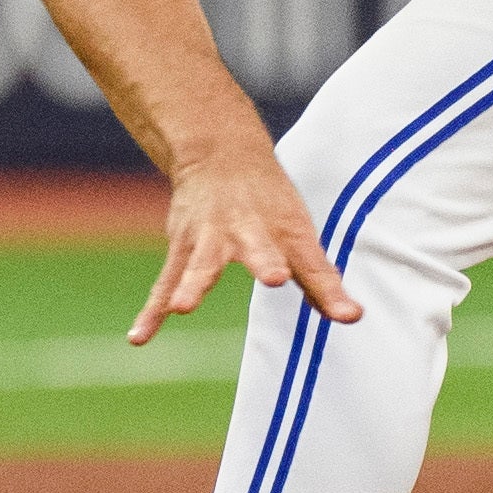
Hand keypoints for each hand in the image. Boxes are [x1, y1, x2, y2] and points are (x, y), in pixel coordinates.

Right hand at [132, 141, 361, 345]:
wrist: (220, 154)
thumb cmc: (269, 205)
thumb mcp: (300, 236)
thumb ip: (322, 282)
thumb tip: (353, 318)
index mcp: (286, 230)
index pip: (314, 263)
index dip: (330, 289)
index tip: (348, 314)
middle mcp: (249, 231)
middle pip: (258, 248)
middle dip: (265, 261)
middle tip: (274, 276)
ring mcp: (210, 238)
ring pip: (201, 262)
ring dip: (193, 284)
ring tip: (182, 307)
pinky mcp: (182, 247)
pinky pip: (165, 283)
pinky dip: (152, 311)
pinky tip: (139, 338)